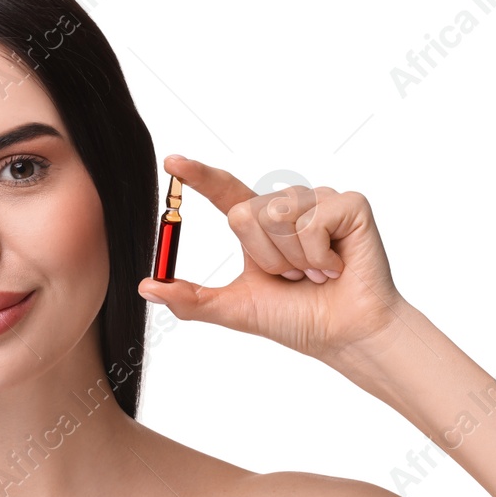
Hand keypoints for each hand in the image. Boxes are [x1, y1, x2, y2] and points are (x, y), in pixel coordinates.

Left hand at [138, 154, 407, 361]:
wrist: (344, 334)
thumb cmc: (298, 320)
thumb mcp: (235, 308)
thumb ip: (191, 298)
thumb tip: (146, 287)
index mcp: (259, 225)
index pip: (224, 192)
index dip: (198, 176)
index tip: (172, 161)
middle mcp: (288, 206)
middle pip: (244, 214)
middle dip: (264, 259)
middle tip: (293, 277)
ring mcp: (319, 201)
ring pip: (277, 217)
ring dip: (293, 260)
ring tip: (316, 272)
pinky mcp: (349, 204)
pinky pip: (311, 223)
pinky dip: (319, 256)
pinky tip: (336, 266)